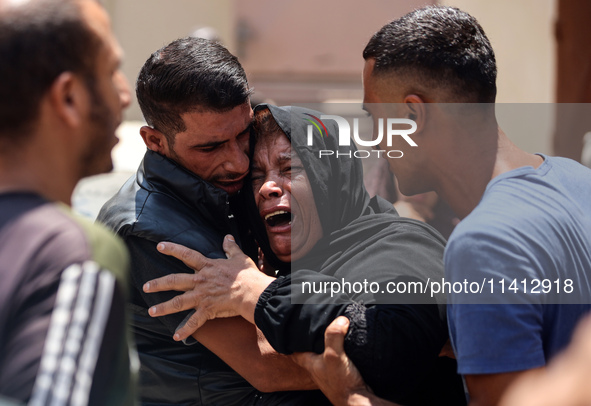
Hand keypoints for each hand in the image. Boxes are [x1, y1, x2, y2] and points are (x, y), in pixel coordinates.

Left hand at [143, 235, 274, 340]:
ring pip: (178, 302)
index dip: (172, 249)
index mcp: (207, 266)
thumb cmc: (247, 275)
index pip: (186, 255)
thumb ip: (231, 247)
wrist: (251, 291)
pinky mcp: (207, 310)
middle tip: (145, 287)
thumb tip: (228, 237)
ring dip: (163, 307)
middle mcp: (200, 281)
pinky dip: (185, 330)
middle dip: (158, 284)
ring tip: (151, 311)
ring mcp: (202, 296)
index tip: (159, 246)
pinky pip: (194, 322)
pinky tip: (176, 336)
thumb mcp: (239, 257)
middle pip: (174, 280)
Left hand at [292, 317, 373, 405]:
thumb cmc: (342, 383)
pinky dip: (337, 353)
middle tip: (310, 327)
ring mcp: (329, 373)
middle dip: (308, 341)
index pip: (294, 351)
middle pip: (308, 352)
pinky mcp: (341, 376)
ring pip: (322, 356)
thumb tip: (340, 320)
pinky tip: (344, 348)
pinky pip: (336, 360)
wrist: (357, 401)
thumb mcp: (334, 356)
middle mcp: (317, 369)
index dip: (290, 341)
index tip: (289, 331)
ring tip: (328, 333)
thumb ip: (334, 336)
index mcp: (310, 363)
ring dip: (324, 346)